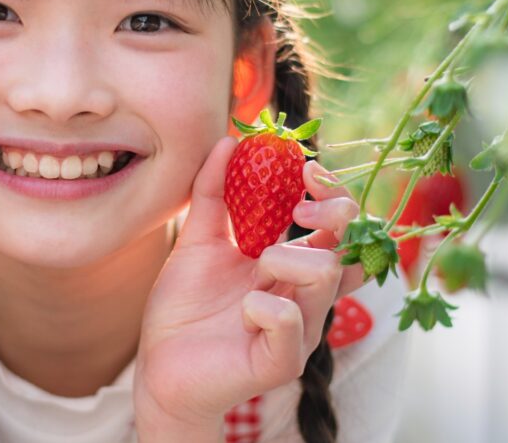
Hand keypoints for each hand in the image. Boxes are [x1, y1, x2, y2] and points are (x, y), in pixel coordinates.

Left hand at [133, 138, 362, 437]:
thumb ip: (213, 193)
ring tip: (254, 265)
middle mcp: (304, 294)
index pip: (337, 222)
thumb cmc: (185, 308)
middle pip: (350, 245)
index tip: (305, 167)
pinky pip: (290, 323)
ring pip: (325, 276)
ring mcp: (298, 329)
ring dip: (286, 257)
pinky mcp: (280, 361)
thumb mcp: (197, 240)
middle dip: (332, 212)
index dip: (332, 190)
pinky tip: (243, 309)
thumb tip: (229, 140)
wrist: (158, 367)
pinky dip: (265, 305)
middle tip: (296, 210)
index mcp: (291, 263)